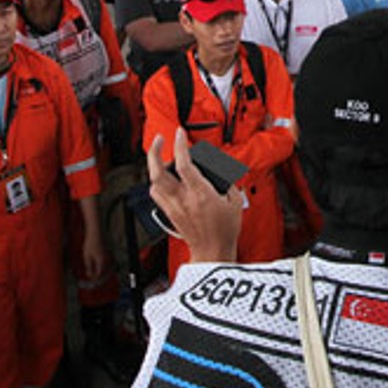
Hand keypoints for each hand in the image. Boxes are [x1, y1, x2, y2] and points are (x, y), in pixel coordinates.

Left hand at [80, 228, 108, 284]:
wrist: (94, 233)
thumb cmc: (90, 244)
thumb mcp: (86, 257)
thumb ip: (88, 267)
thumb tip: (89, 275)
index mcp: (101, 262)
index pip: (99, 274)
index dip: (94, 278)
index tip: (89, 280)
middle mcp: (105, 260)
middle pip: (103, 272)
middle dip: (97, 276)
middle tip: (91, 279)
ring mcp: (106, 256)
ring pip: (104, 267)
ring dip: (99, 272)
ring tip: (92, 273)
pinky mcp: (105, 253)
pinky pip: (104, 263)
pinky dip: (100, 266)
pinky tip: (95, 265)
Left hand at [149, 130, 241, 262]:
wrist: (213, 253)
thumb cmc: (224, 232)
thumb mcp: (234, 202)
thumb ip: (228, 183)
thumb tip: (223, 173)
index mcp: (200, 194)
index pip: (184, 164)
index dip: (180, 145)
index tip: (180, 134)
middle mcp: (183, 199)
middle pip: (158, 172)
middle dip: (154, 152)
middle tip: (158, 139)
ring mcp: (174, 207)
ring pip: (153, 183)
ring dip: (154, 167)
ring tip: (161, 158)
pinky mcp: (169, 214)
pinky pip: (156, 194)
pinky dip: (156, 183)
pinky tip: (163, 179)